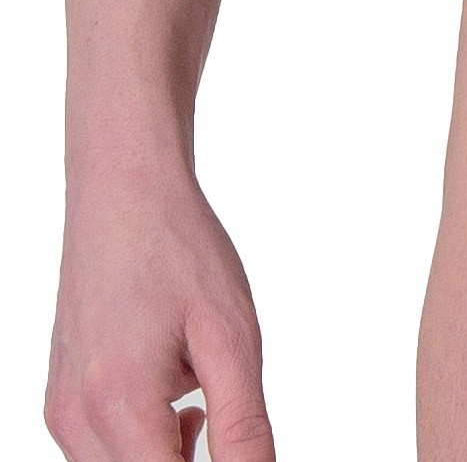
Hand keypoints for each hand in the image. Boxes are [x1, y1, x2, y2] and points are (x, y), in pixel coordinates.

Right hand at [46, 162, 273, 460]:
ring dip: (165, 455)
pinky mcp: (60, 401)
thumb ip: (243, 421)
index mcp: (119, 404)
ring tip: (197, 392)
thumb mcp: (232, 335)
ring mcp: (62, 412)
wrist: (124, 194)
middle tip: (215, 410)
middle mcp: (76, 419)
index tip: (237, 446)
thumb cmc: (178, 248)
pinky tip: (172, 387)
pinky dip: (143, 438)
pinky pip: (101, 451)